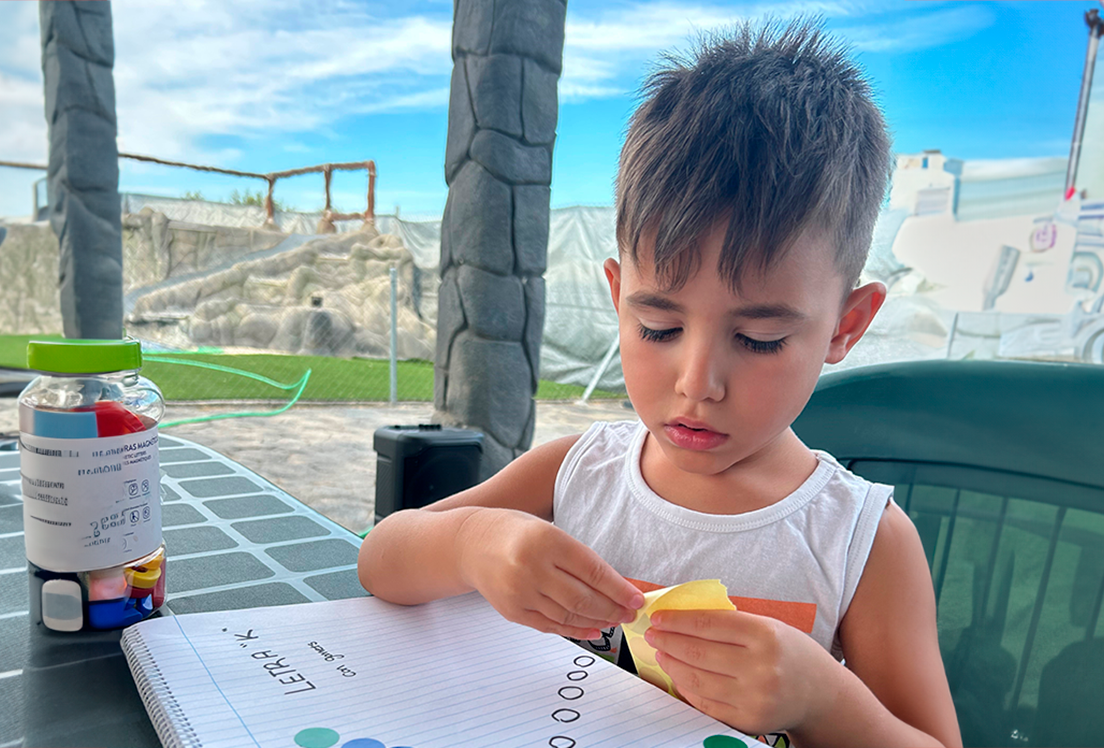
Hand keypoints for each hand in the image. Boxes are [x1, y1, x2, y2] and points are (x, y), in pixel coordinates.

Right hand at [457, 508, 643, 639]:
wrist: (470, 543)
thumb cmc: (516, 532)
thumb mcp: (550, 532)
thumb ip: (580, 559)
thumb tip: (619, 585)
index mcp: (547, 541)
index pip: (593, 571)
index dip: (619, 589)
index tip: (637, 598)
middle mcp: (532, 568)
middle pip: (583, 598)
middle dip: (613, 609)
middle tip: (630, 613)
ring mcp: (520, 592)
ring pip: (568, 615)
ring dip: (598, 621)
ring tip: (615, 620)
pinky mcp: (512, 611)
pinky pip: (551, 626)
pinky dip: (576, 630)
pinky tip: (593, 629)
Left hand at [645, 609, 838, 735]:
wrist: (820, 693)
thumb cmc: (789, 652)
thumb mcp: (767, 626)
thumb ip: (730, 622)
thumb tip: (681, 617)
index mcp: (765, 635)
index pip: (708, 624)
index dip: (677, 620)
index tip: (658, 617)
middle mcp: (761, 667)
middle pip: (698, 652)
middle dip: (668, 642)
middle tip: (653, 635)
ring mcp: (755, 697)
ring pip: (697, 680)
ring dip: (672, 665)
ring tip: (662, 653)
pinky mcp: (749, 720)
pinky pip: (706, 704)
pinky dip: (687, 689)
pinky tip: (678, 676)